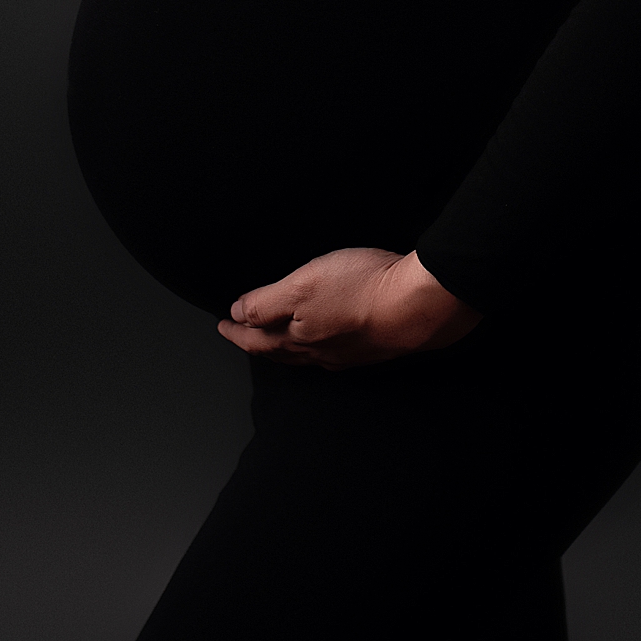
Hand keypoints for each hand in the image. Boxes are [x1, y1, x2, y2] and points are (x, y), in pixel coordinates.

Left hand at [218, 248, 480, 368]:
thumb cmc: (361, 289)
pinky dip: (317, 348)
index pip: (256, 339)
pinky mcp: (372, 347)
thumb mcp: (302, 285)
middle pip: (278, 352)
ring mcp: (347, 353)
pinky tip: (326, 341)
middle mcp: (319, 353)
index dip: (236, 331)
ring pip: (305, 355)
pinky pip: (333, 353)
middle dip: (256, 342)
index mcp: (297, 338)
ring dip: (285, 348)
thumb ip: (266, 302)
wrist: (417, 306)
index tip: (222, 325)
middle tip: (241, 334)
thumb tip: (237, 315)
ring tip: (276, 341)